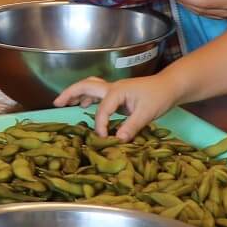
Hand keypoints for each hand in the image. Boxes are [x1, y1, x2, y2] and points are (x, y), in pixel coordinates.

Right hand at [55, 75, 178, 140]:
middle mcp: (112, 87)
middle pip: (86, 86)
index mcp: (117, 91)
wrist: (170, 86)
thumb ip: (131, 126)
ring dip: (76, 93)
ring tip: (64, 103)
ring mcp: (114, 89)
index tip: (102, 139)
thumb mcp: (147, 113)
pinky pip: (97, 93)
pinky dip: (87, 97)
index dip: (100, 125)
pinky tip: (84, 106)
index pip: (102, 110)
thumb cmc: (159, 97)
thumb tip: (117, 139)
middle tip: (56, 103)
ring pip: (90, 87)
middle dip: (70, 93)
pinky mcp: (118, 93)